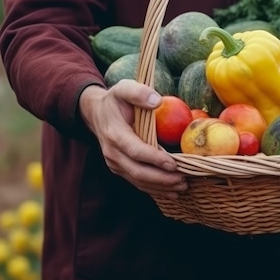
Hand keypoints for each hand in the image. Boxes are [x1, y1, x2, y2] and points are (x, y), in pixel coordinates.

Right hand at [78, 80, 187, 198]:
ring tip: (182, 187)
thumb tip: (157, 101)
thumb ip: (139, 92)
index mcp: (114, 134)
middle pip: (137, 171)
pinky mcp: (120, 169)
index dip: (154, 159)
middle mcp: (112, 152)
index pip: (135, 151)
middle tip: (183, 180)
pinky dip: (154, 188)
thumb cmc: (115, 100)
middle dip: (161, 179)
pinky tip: (171, 191)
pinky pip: (137, 182)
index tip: (173, 164)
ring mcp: (115, 163)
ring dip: (160, 187)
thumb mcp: (124, 88)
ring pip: (138, 181)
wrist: (97, 114)